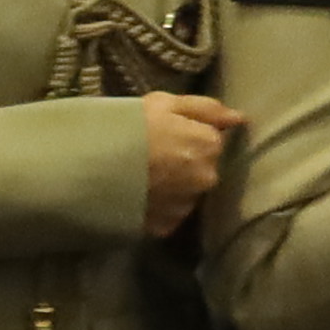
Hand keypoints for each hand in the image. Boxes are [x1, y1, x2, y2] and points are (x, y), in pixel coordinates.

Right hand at [140, 93, 251, 237]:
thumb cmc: (127, 127)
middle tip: (151, 157)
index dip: (187, 136)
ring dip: (172, 187)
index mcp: (209, 145)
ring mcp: (186, 204)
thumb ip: (206, 108)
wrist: (89, 166)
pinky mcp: (166, 226)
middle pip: (200, 169)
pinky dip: (157, 208)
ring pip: (186, 193)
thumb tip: (240, 119)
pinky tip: (138, 197)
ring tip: (141, 179)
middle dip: (183, 164)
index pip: (211, 141)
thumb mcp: (164, 103)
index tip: (164, 136)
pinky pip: (168, 215)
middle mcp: (206, 177)